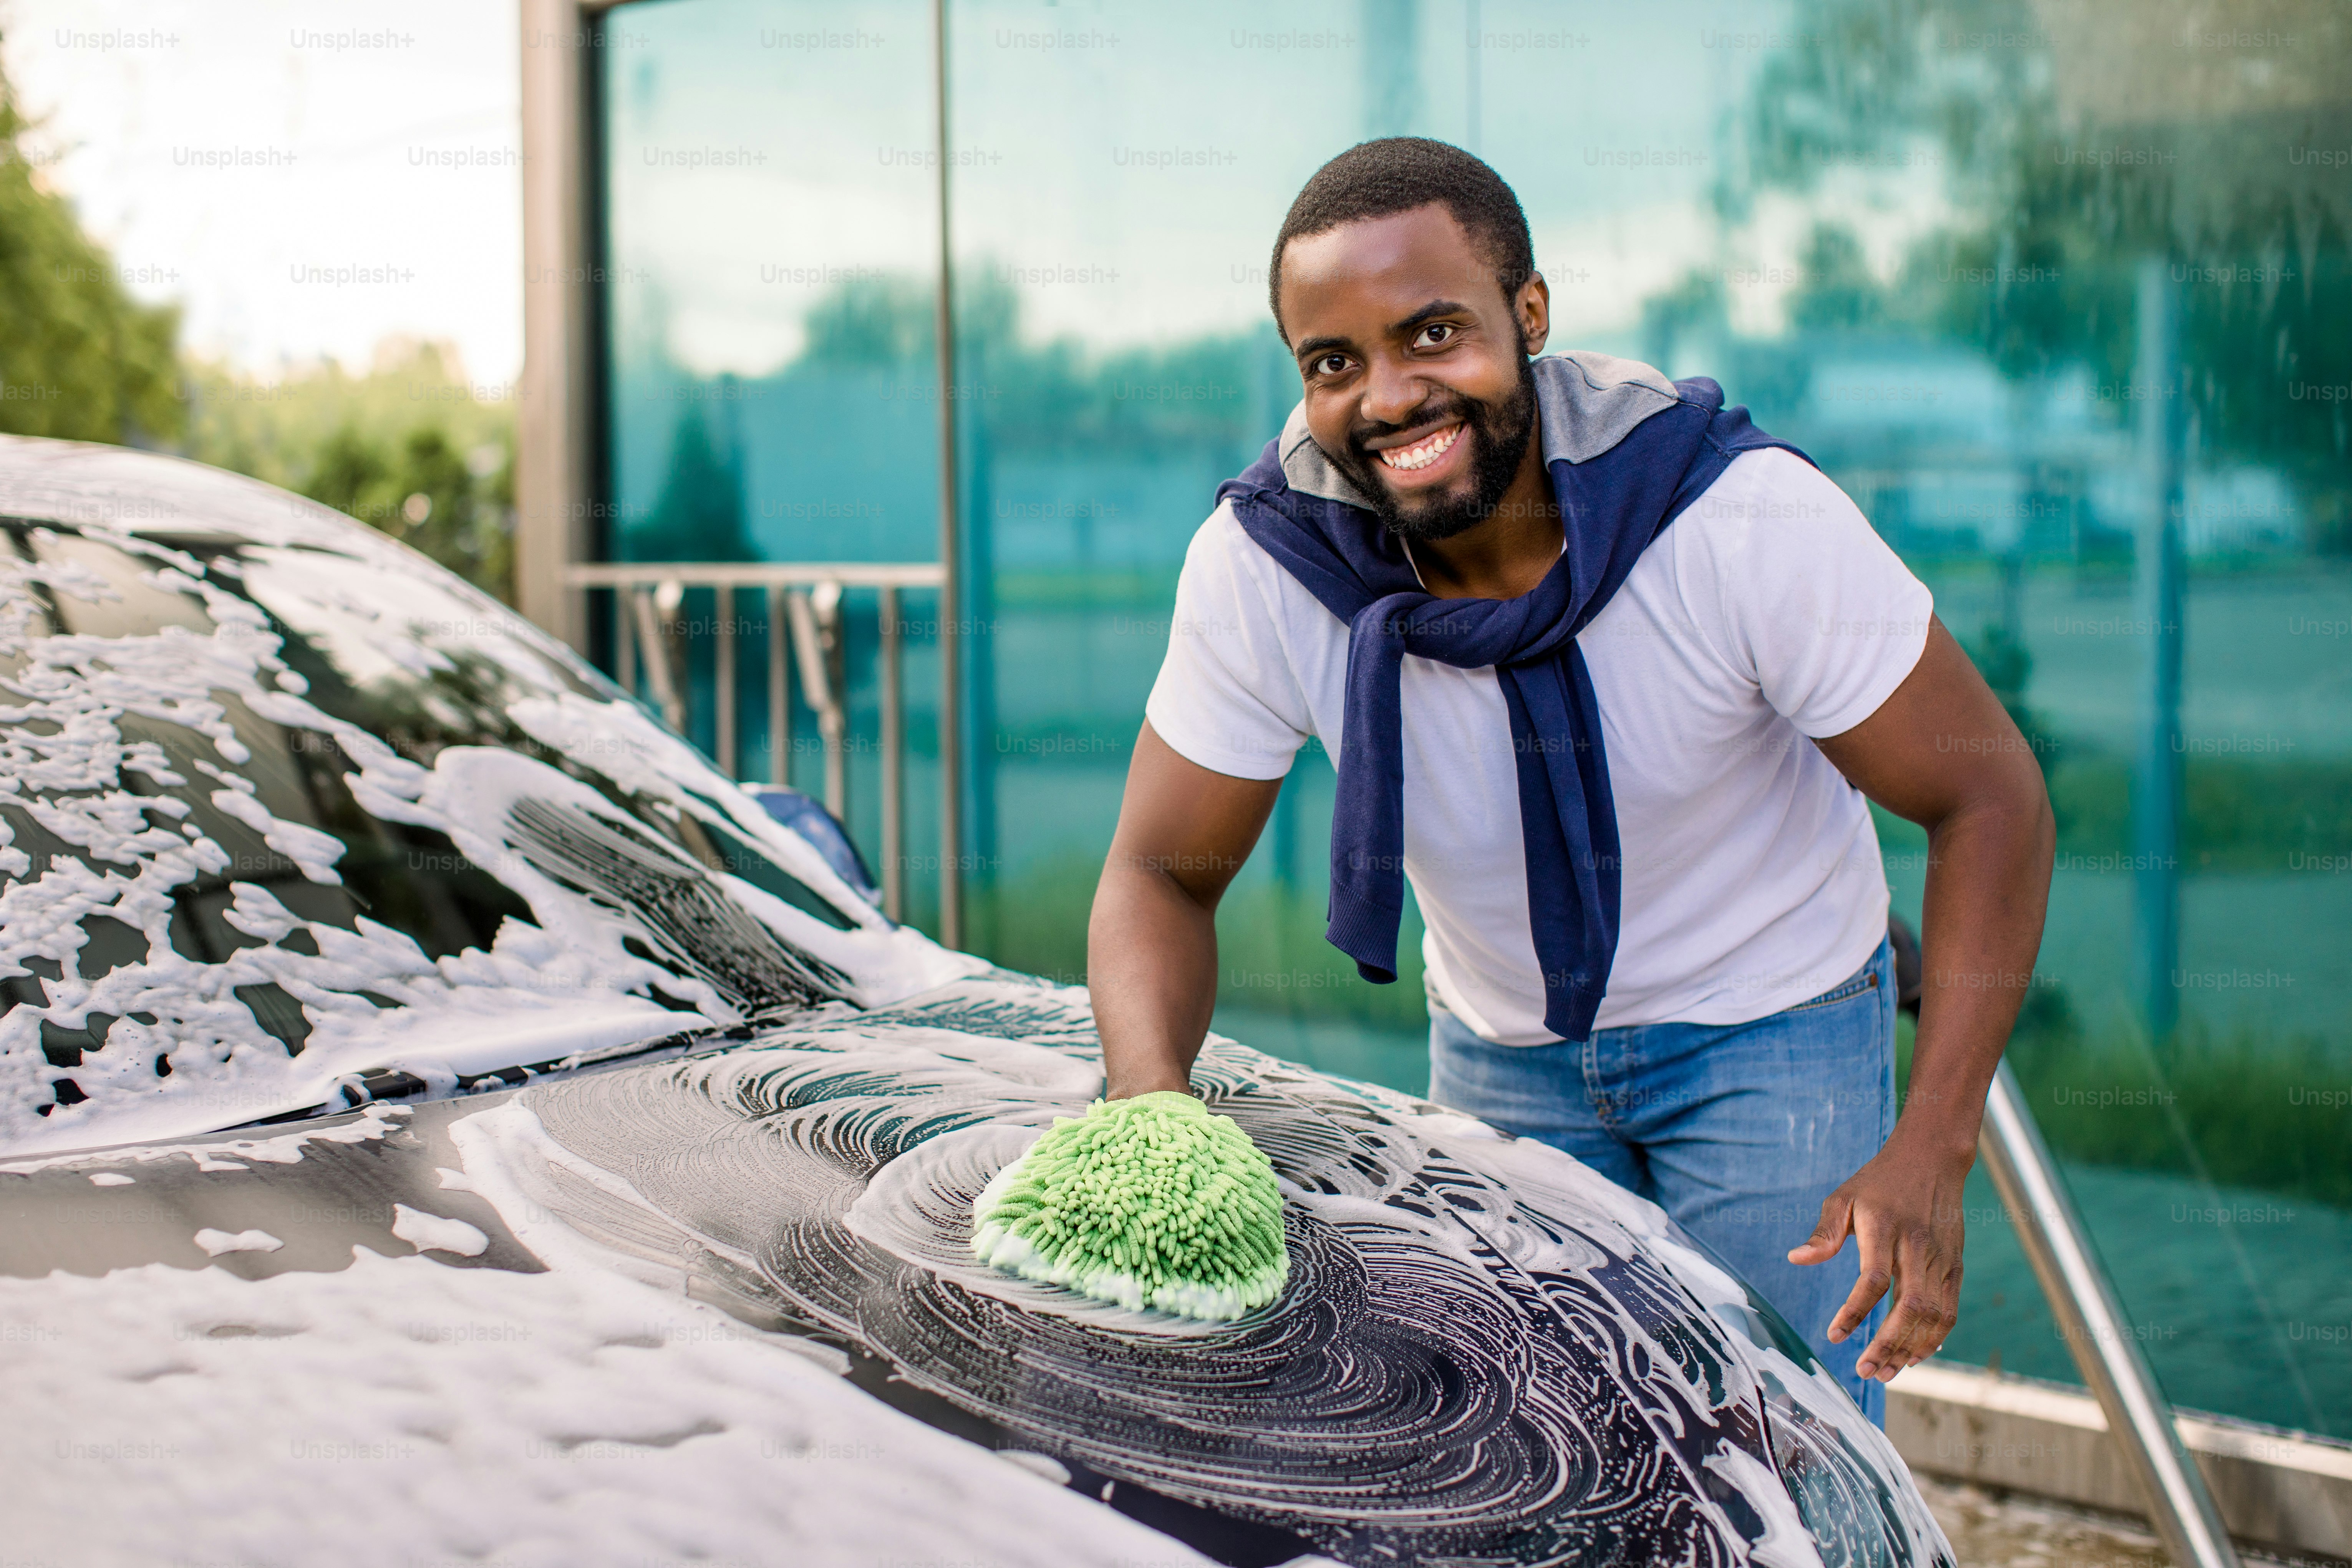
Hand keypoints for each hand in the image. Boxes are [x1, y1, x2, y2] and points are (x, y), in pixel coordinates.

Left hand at [1787, 1131, 1971, 1381]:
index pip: (1874, 1279)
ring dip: (1912, 1348)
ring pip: (1933, 1313)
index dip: (1855, 1311)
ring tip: (1887, 1371)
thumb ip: (1823, 1232)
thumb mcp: (1843, 1197)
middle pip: (1910, 1305)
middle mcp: (1917, 1246)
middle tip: (1866, 1371)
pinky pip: (1950, 1309)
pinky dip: (1935, 1336)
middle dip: (1889, 1344)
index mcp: (1885, 1228)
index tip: (1834, 1335)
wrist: (1932, 1159)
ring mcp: (1941, 1258)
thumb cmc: (1879, 1181)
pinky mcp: (1955, 1265)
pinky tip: (1916, 1354)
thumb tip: (1796, 1259)